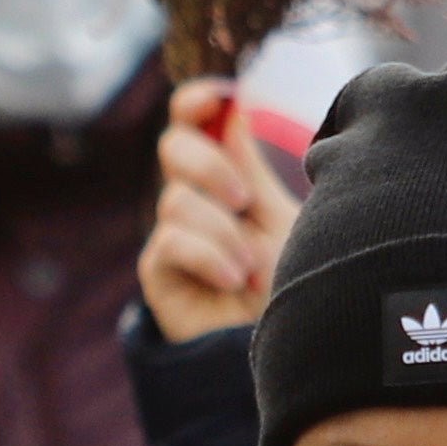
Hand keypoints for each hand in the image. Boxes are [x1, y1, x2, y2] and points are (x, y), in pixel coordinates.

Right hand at [136, 78, 298, 344]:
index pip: (192, 121)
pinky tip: (235, 282)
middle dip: (209, 166)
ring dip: (224, 233)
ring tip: (253, 268)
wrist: (283, 347)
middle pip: (172, 147)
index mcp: (224, 173)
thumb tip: (235, 107)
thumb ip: (251, 166)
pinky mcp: (158, 271)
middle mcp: (193, 198)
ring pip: (177, 201)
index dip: (196, 101)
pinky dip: (209, 258)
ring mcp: (172, 234)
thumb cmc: (288, 280)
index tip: (218, 98)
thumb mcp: (277, 215)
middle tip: (244, 200)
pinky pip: (170, 242)